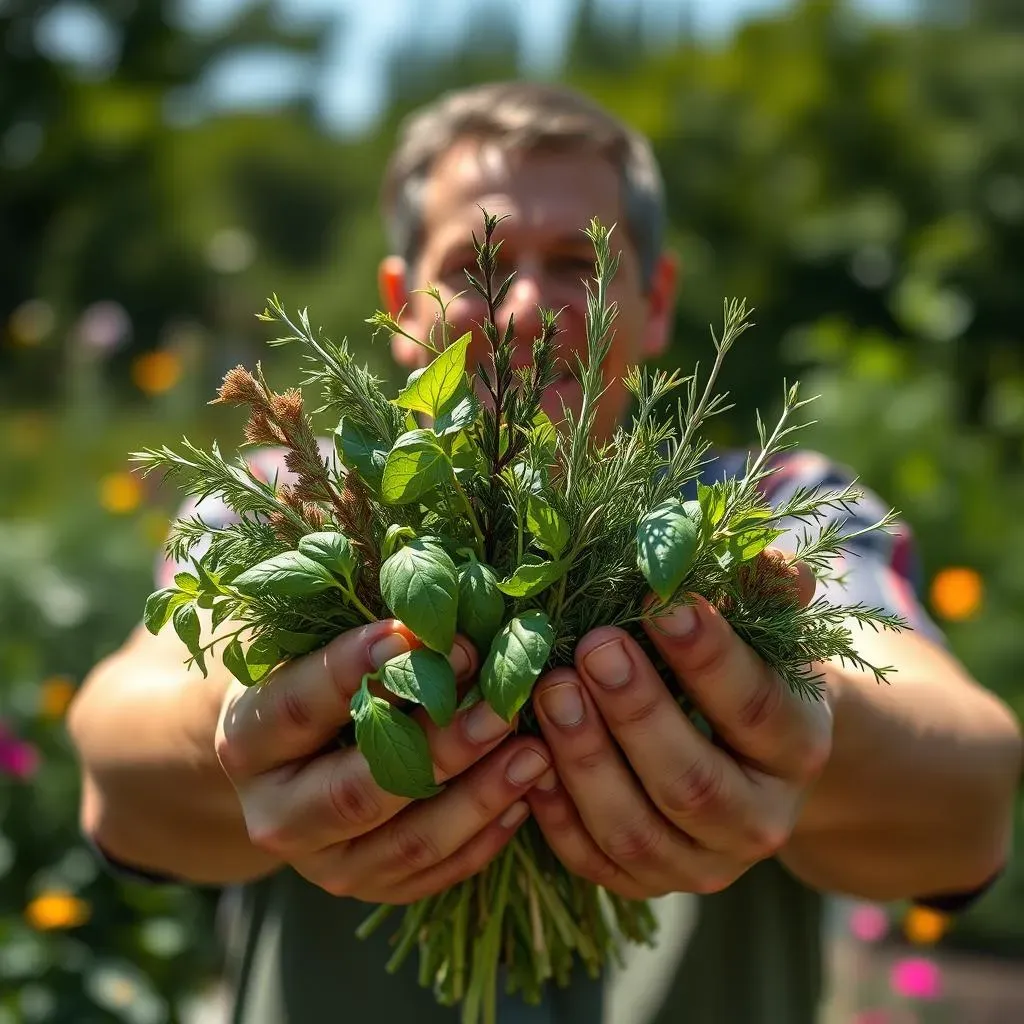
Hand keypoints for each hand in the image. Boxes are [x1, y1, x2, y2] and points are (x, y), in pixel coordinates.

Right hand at [214, 621, 550, 903]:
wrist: (282, 763)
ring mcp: (322, 861)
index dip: (354, 669)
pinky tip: (526, 791)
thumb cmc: (306, 678)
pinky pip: (431, 873)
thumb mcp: (305, 641)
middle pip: (359, 790)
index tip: (414, 631)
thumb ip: (345, 610)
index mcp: (248, 738)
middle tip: (501, 704)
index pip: (299, 706)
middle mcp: (275, 812)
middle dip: (438, 745)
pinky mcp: (366, 885)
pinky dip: (484, 837)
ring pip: (405, 843)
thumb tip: (408, 552)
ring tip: (535, 752)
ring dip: (477, 797)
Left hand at [525, 552, 832, 898]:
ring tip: (549, 692)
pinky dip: (556, 812)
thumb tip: (764, 555)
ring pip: (636, 831)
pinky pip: (595, 859)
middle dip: (636, 713)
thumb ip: (767, 591)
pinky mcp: (649, 883)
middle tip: (592, 648)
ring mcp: (702, 864)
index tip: (660, 603)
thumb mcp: (769, 632)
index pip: (756, 708)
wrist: (749, 760)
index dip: (709, 659)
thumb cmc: (748, 672)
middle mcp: (760, 820)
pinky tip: (527, 752)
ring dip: (585, 761)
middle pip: (692, 782)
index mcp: (797, 748)